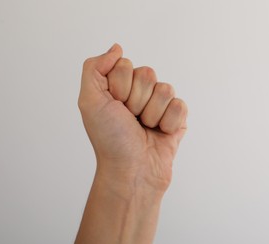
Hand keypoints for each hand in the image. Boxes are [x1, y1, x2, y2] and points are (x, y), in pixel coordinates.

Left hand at [78, 43, 187, 192]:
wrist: (131, 171)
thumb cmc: (109, 140)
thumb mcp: (89, 101)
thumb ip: (94, 68)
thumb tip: (117, 48)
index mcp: (118, 87)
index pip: (125, 65)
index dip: (119, 87)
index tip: (114, 107)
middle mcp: (138, 93)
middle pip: (147, 74)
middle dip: (136, 101)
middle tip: (130, 120)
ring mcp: (158, 105)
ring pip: (165, 89)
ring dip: (152, 114)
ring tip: (144, 129)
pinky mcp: (176, 117)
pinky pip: (180, 105)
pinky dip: (168, 123)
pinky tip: (159, 134)